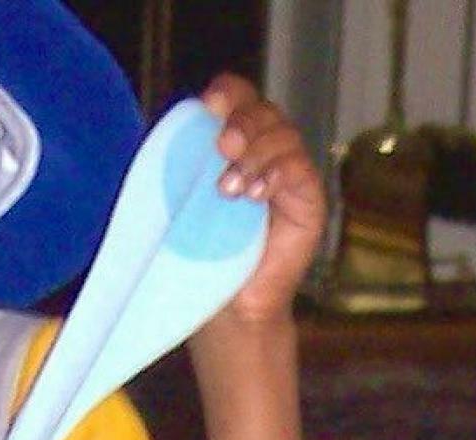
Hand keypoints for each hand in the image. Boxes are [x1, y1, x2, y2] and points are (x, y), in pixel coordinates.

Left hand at [198, 74, 328, 329]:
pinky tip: (257, 195)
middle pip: (263, 111)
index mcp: (235, 143)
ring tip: (230, 189)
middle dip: (242, 123)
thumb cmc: (202, 258)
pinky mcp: (309, 200)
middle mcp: (266, 151)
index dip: (227, 93)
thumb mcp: (182, 204)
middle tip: (222, 148)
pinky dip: (278, 173)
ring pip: (283, 135)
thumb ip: (182, 165)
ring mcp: (291, 173)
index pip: (238, 98)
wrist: (229, 310)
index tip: (208, 105)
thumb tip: (166, 133)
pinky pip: (299, 169)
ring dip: (255, 154)